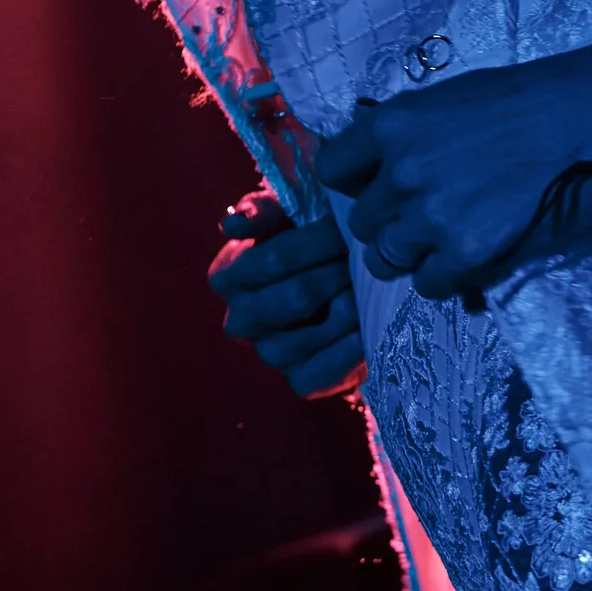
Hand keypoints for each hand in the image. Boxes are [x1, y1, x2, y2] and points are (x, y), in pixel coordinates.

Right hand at [208, 189, 364, 398]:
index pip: (272, 260)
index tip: (344, 230)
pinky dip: (347, 351)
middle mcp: (240, 320)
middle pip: (295, 298)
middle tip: (362, 260)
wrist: (338, 283)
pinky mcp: (301, 380)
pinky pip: (322, 371)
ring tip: (364, 289)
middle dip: (335, 275)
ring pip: (309, 336)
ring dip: (345, 310)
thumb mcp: (285, 213)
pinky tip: (363, 328)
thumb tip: (232, 224)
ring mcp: (269, 353)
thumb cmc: (306, 240)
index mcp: (227, 276)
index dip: (316, 243)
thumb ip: (261, 209)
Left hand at [317, 49, 591, 302]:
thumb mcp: (453, 98)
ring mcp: (432, 217)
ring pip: (387, 260)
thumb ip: (408, 133)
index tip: (382, 186)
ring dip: (415, 254)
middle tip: (433, 215)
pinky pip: (429, 285)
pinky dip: (447, 277)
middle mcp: (401, 172)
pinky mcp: (467, 255)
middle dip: (392, 223)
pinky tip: (476, 254)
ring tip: (455, 237)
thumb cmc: (534, 98)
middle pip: (363, 223)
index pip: (332, 169)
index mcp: (393, 125)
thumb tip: (380, 164)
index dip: (357, 183)